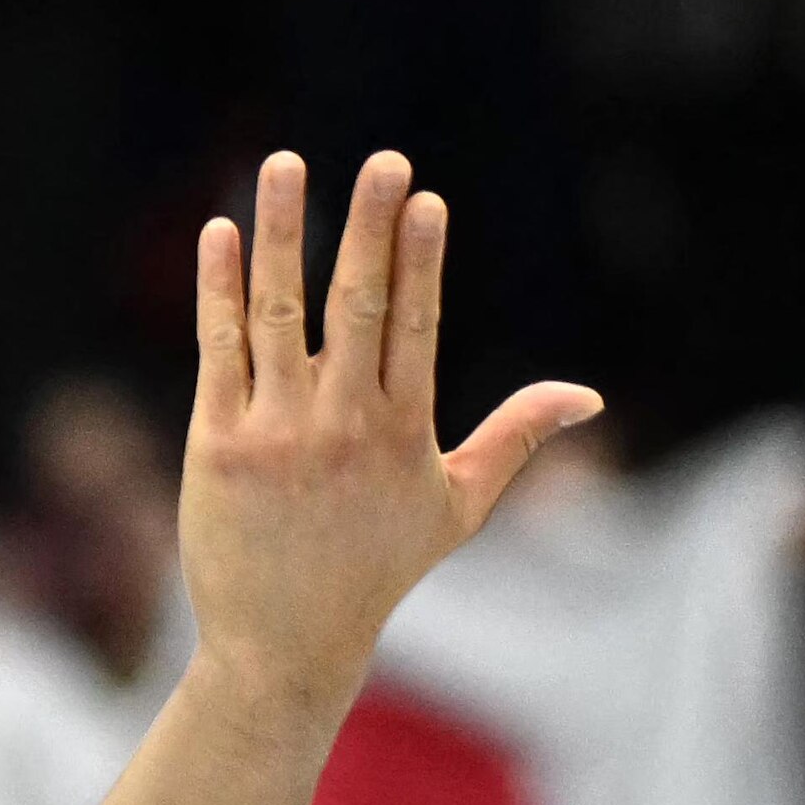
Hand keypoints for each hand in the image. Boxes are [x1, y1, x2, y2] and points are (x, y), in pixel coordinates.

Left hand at [175, 151, 599, 725]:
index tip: (425, 200)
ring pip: (278, 313)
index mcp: (404, 431)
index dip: (421, 260)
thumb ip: (515, 440)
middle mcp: (341, 424)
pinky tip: (221, 234)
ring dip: (282, 233)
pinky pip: (216, 350)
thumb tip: (589, 395)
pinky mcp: (215, 445)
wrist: (282, 644)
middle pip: (358, 305)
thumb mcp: (457, 507)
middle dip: (369, 227)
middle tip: (380, 160)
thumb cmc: (375, 570)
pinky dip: (219, 290)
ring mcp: (275, 432)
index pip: (415, 325)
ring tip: (284, 166)